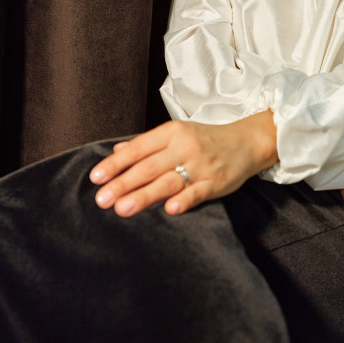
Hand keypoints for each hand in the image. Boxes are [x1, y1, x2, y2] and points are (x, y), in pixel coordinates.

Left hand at [89, 113, 276, 216]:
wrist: (247, 141)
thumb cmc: (206, 139)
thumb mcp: (177, 134)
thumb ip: (147, 144)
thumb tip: (116, 152)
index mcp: (171, 133)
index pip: (138, 149)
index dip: (115, 164)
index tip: (96, 178)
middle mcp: (184, 147)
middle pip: (148, 167)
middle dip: (123, 184)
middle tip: (102, 199)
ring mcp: (201, 165)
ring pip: (168, 181)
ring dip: (144, 195)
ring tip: (122, 209)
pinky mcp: (216, 182)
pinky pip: (198, 192)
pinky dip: (184, 200)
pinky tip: (170, 209)